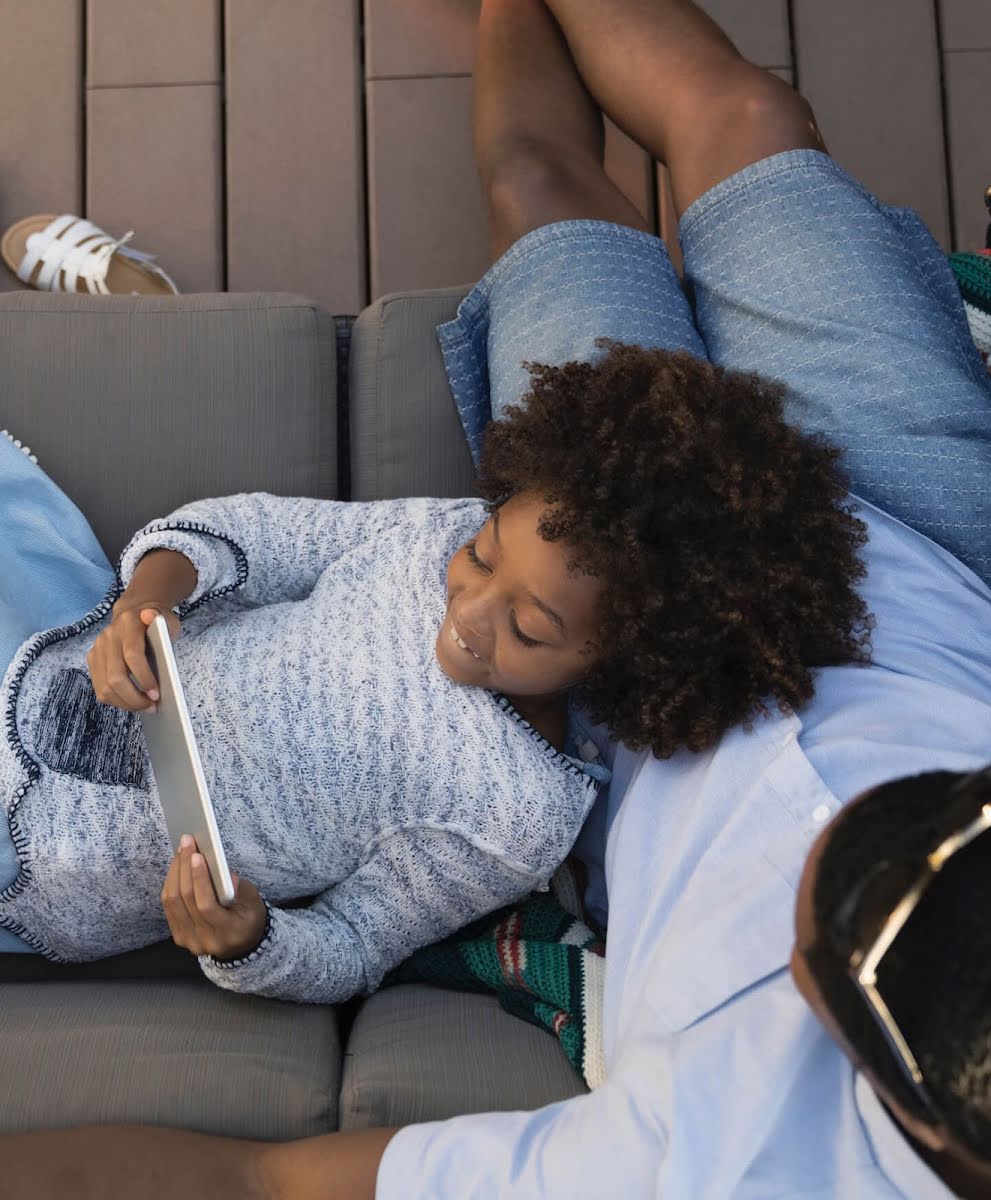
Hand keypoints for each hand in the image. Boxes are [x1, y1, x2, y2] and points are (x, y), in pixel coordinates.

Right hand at [86, 602, 180, 712]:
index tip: (156, 695)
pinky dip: (116, 700)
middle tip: (152, 707)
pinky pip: (99, 688)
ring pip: (105, 687)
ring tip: (144, 707)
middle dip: (134, 697)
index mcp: (128, 623)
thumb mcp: (167, 621)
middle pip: (115, 676)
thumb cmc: (156, 624)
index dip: (144, 678)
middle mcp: (108, 636)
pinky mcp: (93, 660)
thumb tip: (150, 616)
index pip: (132, 655)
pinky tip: (131, 702)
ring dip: (125, 702)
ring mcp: (97, 648)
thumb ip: (163, 623)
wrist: (134, 614)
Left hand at [162, 835, 267, 961]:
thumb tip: (222, 871)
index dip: (200, 880)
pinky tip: (177, 867)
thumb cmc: (249, 916)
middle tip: (187, 843)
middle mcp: (206, 941)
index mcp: (229, 933)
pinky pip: (169, 907)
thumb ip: (238, 888)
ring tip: (181, 850)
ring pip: (173, 902)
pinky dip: (171, 883)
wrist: (242, 944)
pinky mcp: (179, 936)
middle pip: (186, 901)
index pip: (206, 906)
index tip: (197, 855)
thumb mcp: (253, 900)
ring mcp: (189, 941)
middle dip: (185, 867)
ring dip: (175, 872)